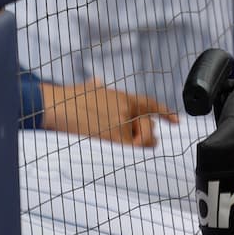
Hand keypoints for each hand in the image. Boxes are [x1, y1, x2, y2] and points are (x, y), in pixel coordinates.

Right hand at [40, 78, 177, 146]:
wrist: (56, 106)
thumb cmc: (66, 98)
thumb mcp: (85, 87)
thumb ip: (96, 86)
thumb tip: (97, 82)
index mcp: (121, 96)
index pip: (150, 105)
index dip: (165, 112)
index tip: (176, 120)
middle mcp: (127, 109)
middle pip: (149, 127)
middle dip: (144, 135)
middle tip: (131, 138)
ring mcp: (123, 124)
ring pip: (142, 141)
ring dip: (135, 143)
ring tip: (118, 141)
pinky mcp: (116, 138)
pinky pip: (132, 150)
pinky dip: (128, 152)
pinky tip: (116, 148)